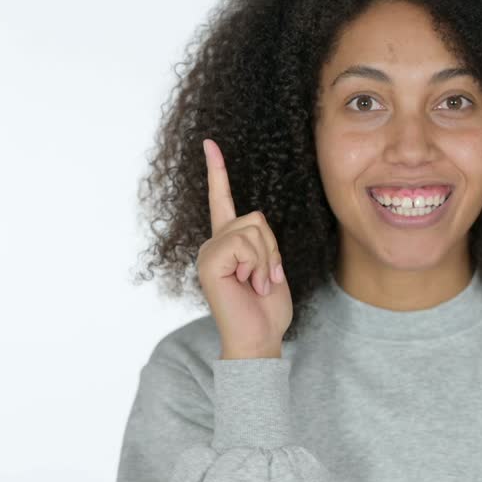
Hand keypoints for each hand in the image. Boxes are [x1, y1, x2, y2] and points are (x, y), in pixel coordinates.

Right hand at [195, 138, 291, 358]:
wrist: (259, 338)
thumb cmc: (267, 309)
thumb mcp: (271, 267)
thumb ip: (262, 242)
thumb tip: (255, 223)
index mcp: (228, 242)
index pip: (222, 199)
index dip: (217, 171)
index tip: (210, 143)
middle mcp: (214, 243)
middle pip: (256, 217)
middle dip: (272, 249)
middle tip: (265, 279)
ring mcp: (209, 252)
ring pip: (253, 230)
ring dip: (266, 260)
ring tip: (257, 284)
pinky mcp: (209, 261)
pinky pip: (244, 244)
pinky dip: (256, 265)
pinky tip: (248, 285)